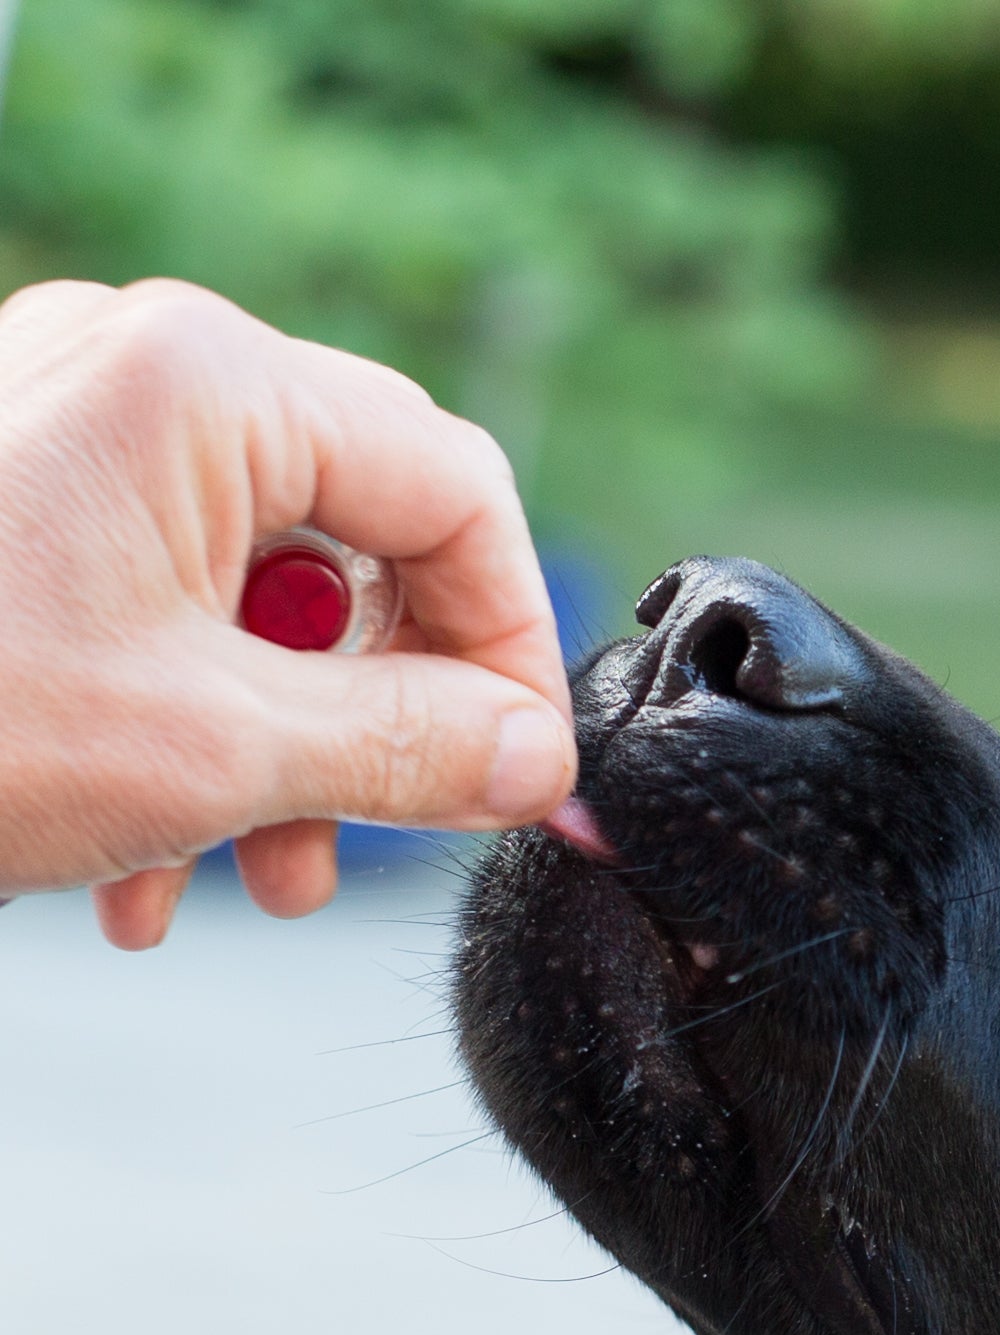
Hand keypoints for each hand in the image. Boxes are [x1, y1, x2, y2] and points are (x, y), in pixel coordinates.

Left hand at [0, 278, 574, 946]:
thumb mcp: (211, 752)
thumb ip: (408, 748)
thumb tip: (534, 760)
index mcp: (207, 386)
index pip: (455, 491)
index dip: (511, 645)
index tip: (516, 770)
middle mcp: (141, 380)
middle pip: (363, 547)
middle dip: (381, 719)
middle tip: (386, 833)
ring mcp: (70, 437)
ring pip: (262, 598)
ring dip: (284, 755)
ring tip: (255, 874)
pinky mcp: (20, 510)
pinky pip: (164, 610)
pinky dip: (188, 737)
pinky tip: (151, 861)